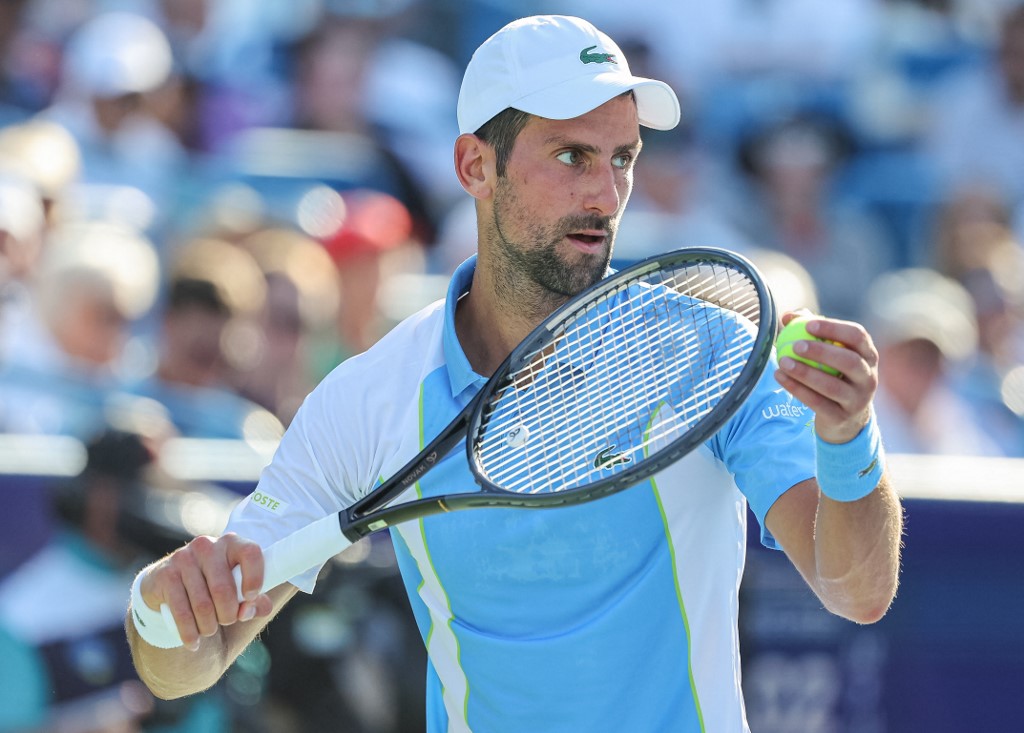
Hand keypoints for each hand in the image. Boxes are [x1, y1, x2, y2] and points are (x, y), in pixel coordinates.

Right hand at [138, 533, 272, 650]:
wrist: (168, 583)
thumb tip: (248, 611)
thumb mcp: (238, 590)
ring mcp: (184, 558)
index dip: (255, 578)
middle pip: (224, 589)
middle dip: (228, 615)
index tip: (251, 598)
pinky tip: (194, 643)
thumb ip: (254, 603)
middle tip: (227, 621)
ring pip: (203, 605)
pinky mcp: (166, 575)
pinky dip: (190, 633)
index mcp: (232, 543)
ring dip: (209, 626)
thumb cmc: (214, 586)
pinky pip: (181, 612)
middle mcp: (208, 546)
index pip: (251, 553)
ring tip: (209, 630)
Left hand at [773, 311, 878, 443]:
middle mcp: (869, 377)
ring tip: (783, 361)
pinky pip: (817, 402)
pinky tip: (779, 376)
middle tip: (795, 345)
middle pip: (849, 361)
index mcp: (868, 355)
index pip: (858, 336)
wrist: (844, 417)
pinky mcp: (842, 417)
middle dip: (822, 352)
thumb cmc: (833, 373)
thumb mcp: (828, 352)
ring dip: (805, 373)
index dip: (834, 328)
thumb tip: (788, 316)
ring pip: (832, 386)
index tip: (808, 325)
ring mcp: (858, 399)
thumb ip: (810, 330)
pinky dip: (796, 389)